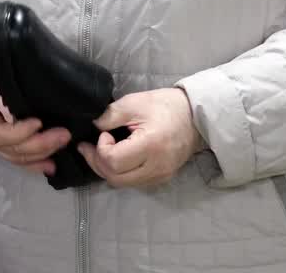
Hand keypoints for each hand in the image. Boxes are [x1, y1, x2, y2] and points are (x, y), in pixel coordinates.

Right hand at [0, 44, 70, 175]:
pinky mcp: (0, 144)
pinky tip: (51, 165)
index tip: (38, 122)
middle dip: (37, 145)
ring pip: (13, 156)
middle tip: (62, 135)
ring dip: (39, 155)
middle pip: (8, 148)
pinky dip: (33, 163)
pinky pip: (15, 158)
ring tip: (61, 148)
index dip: (16, 132)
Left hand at [77, 88, 202, 188]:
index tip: (104, 133)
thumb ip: (109, 115)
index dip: (101, 149)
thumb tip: (92, 126)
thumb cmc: (166, 106)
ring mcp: (160, 176)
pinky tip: (117, 157)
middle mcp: (156, 167)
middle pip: (114, 178)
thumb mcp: (134, 102)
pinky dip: (120, 173)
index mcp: (151, 146)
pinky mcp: (161, 178)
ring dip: (107, 170)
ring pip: (122, 184)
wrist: (195, 117)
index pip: (113, 161)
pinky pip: (133, 182)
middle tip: (90, 146)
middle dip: (97, 162)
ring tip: (101, 152)